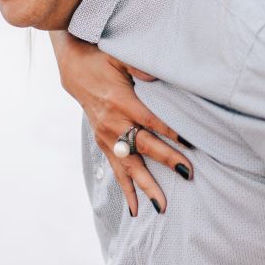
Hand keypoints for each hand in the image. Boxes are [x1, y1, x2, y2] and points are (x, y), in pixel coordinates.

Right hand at [49, 32, 191, 215]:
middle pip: (144, 146)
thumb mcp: (119, 56)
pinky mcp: (103, 143)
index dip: (170, 132)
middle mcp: (113, 123)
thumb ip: (139, 65)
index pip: (151, 120)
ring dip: (146, 186)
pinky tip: (137, 209)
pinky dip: (126, 190)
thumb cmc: (102, 58)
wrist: (74, 68)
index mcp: (121, 101)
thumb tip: (157, 75)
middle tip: (188, 173)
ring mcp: (107, 136)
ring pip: (129, 166)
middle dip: (166, 160)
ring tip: (161, 206)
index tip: (190, 144)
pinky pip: (117, 170)